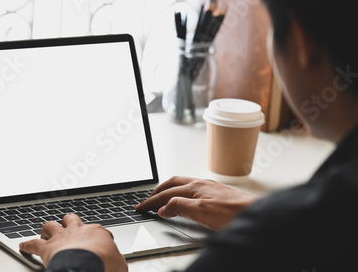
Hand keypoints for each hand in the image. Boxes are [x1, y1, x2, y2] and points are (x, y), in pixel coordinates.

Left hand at [19, 214, 127, 271]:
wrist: (86, 268)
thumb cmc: (104, 266)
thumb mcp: (120, 265)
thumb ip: (117, 261)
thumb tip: (119, 262)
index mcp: (97, 233)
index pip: (97, 231)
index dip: (97, 238)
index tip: (98, 246)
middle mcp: (77, 231)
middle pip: (72, 220)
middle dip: (70, 223)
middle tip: (69, 228)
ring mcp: (61, 238)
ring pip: (51, 226)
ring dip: (48, 230)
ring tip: (45, 233)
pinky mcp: (47, 248)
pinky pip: (33, 244)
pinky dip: (27, 245)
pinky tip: (23, 246)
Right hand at [135, 176, 259, 230]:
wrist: (256, 214)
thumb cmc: (232, 214)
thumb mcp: (200, 212)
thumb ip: (179, 207)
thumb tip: (164, 207)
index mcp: (194, 187)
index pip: (166, 194)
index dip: (152, 201)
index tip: (141, 207)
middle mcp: (200, 184)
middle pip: (172, 184)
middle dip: (157, 191)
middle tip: (147, 200)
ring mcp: (209, 187)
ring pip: (182, 185)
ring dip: (168, 191)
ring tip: (162, 198)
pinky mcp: (216, 193)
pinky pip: (192, 189)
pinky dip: (180, 194)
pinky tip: (185, 200)